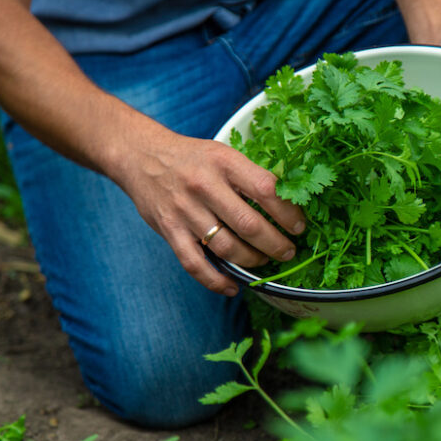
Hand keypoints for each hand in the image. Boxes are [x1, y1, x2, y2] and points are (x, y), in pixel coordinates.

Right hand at [114, 130, 304, 296]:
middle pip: (249, 225)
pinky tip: (233, 287)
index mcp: (224, 162)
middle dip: (275, 244)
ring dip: (252, 260)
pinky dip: (216, 281)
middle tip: (289, 251)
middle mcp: (204, 186)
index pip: (266, 190)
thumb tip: (289, 202)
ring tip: (264, 261)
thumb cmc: (192, 157)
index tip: (299, 226)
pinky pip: (195, 264)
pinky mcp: (169, 230)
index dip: (288, 213)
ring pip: (226, 248)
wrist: (141, 155)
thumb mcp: (224, 153)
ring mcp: (184, 210)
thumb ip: (250, 176)